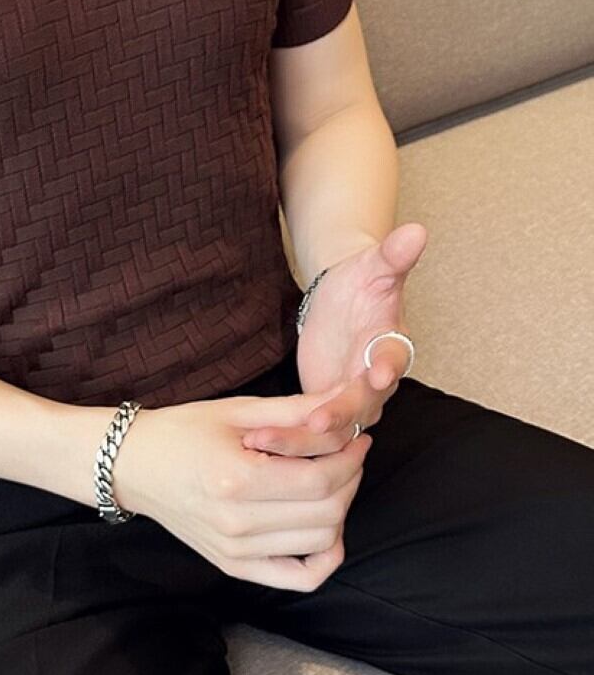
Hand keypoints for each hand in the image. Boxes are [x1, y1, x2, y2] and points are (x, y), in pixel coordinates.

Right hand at [113, 390, 373, 591]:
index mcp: (236, 479)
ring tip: (330, 480)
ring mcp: (236, 551)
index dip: (350, 458)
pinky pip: (299, 578)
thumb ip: (295, 410)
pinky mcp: (235, 567)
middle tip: (348, 453)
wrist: (135, 464)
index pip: (320, 479)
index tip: (357, 437)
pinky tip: (324, 529)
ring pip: (321, 543)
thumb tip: (345, 402)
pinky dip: (324, 558)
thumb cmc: (183, 430)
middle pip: (327, 513)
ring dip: (340, 511)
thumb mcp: (238, 410)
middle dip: (350, 479)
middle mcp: (237, 523)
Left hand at [241, 221, 426, 457]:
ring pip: (333, 429)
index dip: (387, 366)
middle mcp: (375, 378)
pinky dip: (288, 439)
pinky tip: (258, 444)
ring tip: (266, 440)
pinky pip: (311, 431)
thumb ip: (393, 254)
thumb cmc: (363, 281)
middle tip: (315, 422)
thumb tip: (416, 230)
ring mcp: (352, 397)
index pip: (393, 356)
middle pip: (362, 405)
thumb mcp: (374, 265)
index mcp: (389, 343)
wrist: (344, 296)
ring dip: (302, 437)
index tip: (379, 373)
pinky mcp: (326, 406)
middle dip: (338, 415)